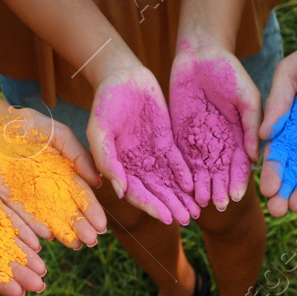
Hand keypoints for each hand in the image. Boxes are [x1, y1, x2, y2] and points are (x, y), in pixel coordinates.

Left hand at [0, 99, 107, 248]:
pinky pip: (23, 214)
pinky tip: (46, 235)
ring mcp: (29, 194)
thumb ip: (78, 155)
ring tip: (74, 245)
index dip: (92, 211)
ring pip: (49, 217)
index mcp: (65, 173)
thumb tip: (98, 182)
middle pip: (68, 211)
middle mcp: (49, 188)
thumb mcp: (58, 135)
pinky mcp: (8, 197)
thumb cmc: (28, 124)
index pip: (81, 196)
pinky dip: (34, 225)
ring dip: (62, 231)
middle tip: (91, 242)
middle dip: (80, 226)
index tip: (102, 226)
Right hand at [0, 161, 46, 295]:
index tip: (18, 293)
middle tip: (39, 285)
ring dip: (27, 255)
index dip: (1, 283)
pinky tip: (39, 241)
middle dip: (21, 274)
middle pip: (3, 261)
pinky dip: (24, 229)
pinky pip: (11, 217)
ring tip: (42, 269)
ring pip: (11, 242)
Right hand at [89, 66, 198, 224]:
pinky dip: (185, 174)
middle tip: (187, 219)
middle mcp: (135, 164)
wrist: (122, 75)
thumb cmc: (105, 102)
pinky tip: (196, 185)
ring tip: (196, 211)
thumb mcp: (100, 130)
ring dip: (181, 196)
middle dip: (171, 206)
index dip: (151, 207)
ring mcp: (151, 153)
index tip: (167, 219)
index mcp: (117, 166)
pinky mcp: (165, 140)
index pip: (136, 193)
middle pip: (155, 191)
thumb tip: (120, 191)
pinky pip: (177, 161)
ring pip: (168, 180)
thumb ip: (107, 160)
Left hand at [169, 36, 257, 209]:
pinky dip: (186, 176)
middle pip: (222, 173)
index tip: (237, 196)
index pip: (241, 164)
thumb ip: (252, 125)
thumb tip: (255, 157)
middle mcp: (223, 144)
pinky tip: (186, 189)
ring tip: (203, 203)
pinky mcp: (183, 137)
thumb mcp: (247, 97)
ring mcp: (203, 142)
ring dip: (204, 188)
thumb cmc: (230, 72)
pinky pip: (184, 160)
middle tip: (220, 206)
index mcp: (242, 136)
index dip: (239, 180)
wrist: (201, 56)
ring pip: (204, 172)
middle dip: (221, 189)